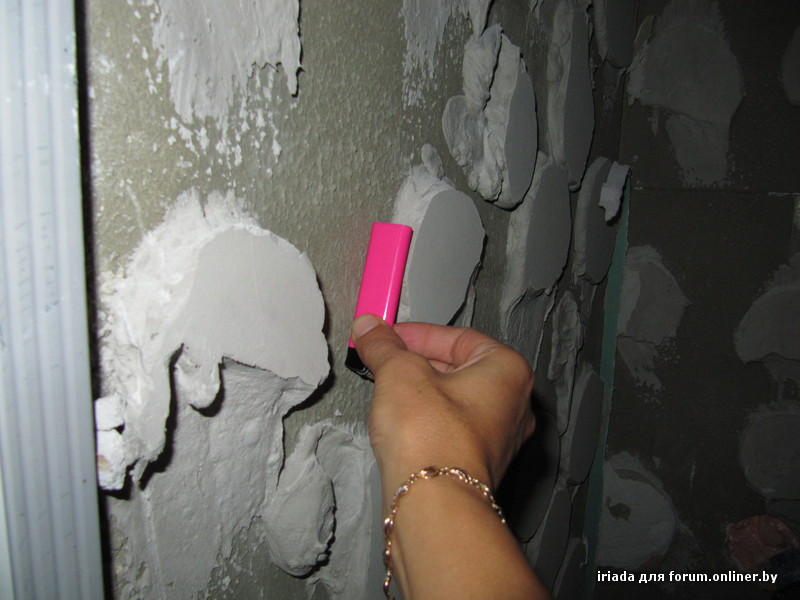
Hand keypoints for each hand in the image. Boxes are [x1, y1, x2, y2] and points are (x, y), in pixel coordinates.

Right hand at [350, 314, 534, 496]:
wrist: (432, 502)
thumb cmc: (431, 435)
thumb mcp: (398, 373)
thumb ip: (384, 346)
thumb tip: (370, 329)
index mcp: (508, 371)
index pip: (459, 337)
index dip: (418, 333)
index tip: (389, 335)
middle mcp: (513, 405)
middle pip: (458, 369)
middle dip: (417, 363)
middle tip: (384, 360)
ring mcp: (499, 440)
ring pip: (454, 402)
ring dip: (420, 393)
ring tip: (387, 391)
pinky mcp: (478, 466)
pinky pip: (451, 430)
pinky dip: (426, 422)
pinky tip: (400, 425)